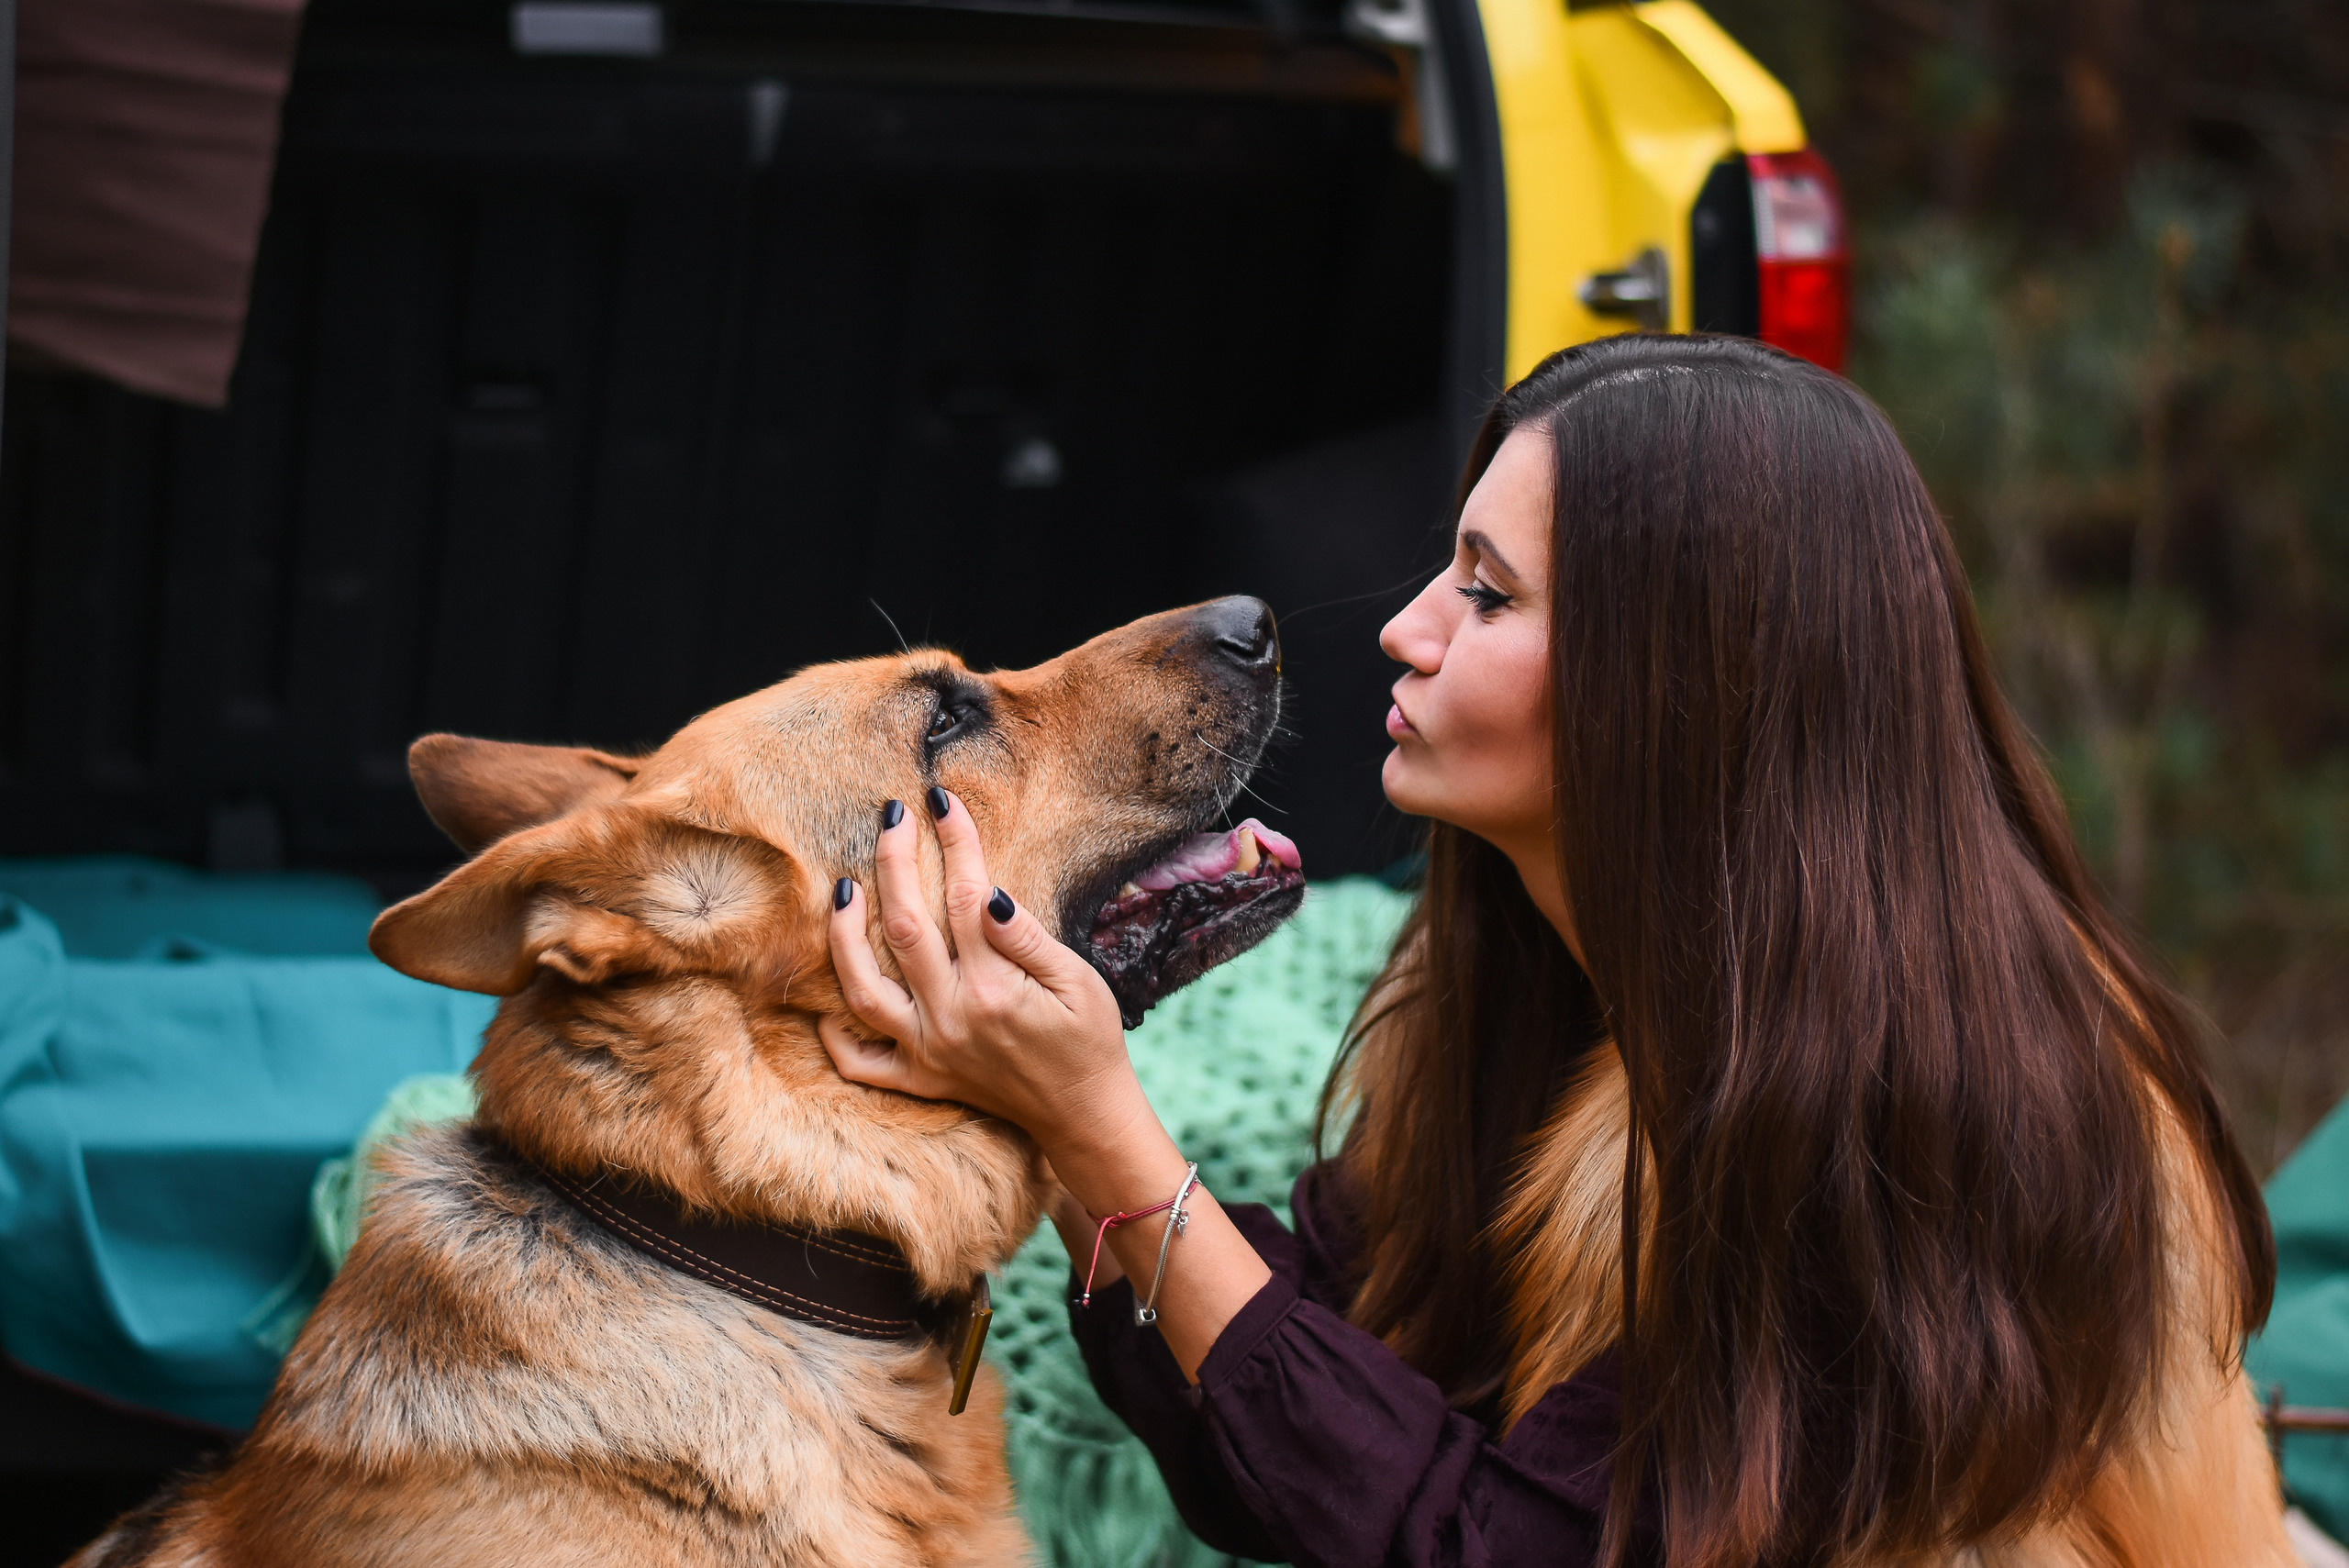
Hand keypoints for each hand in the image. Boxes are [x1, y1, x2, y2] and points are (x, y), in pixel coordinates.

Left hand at [824, 790, 1270, 1380]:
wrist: (1085, 1116)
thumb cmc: (1091, 1043)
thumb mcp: (1079, 984)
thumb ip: (1029, 940)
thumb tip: (989, 894)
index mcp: (994, 988)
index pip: (964, 897)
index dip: (955, 842)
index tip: (943, 801)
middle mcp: (949, 1017)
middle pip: (904, 927)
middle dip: (893, 861)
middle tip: (890, 815)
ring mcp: (927, 1051)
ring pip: (862, 987)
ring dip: (845, 935)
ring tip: (843, 890)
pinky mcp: (919, 1080)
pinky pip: (859, 1062)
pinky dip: (836, 1034)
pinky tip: (826, 999)